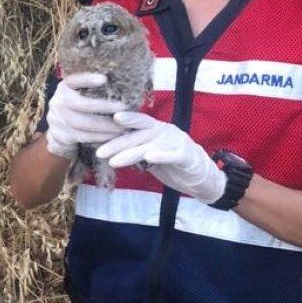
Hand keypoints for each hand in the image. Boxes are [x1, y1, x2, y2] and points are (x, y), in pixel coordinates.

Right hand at [44, 73, 127, 159]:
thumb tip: (123, 83)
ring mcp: (58, 120)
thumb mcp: (81, 96)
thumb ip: (95, 90)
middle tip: (125, 108)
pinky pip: (83, 137)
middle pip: (79, 103)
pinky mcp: (62, 136)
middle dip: (104, 106)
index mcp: (65, 87)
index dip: (87, 79)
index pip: (74, 80)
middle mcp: (58, 102)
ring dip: (106, 125)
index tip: (104, 79)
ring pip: (82, 123)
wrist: (59, 132)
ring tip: (124, 126)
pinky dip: (101, 137)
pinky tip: (115, 136)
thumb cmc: (80, 110)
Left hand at [95, 111, 226, 203]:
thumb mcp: (151, 155)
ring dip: (131, 153)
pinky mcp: (187, 155)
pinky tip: (149, 157)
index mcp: (155, 129)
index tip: (99, 128)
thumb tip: (108, 149)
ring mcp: (176, 142)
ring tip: (115, 161)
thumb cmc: (173, 164)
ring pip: (150, 145)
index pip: (134, 125)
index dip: (117, 126)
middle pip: (138, 135)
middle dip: (118, 143)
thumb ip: (135, 150)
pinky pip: (172, 155)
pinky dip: (161, 155)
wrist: (202, 176)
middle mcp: (164, 131)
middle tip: (100, 152)